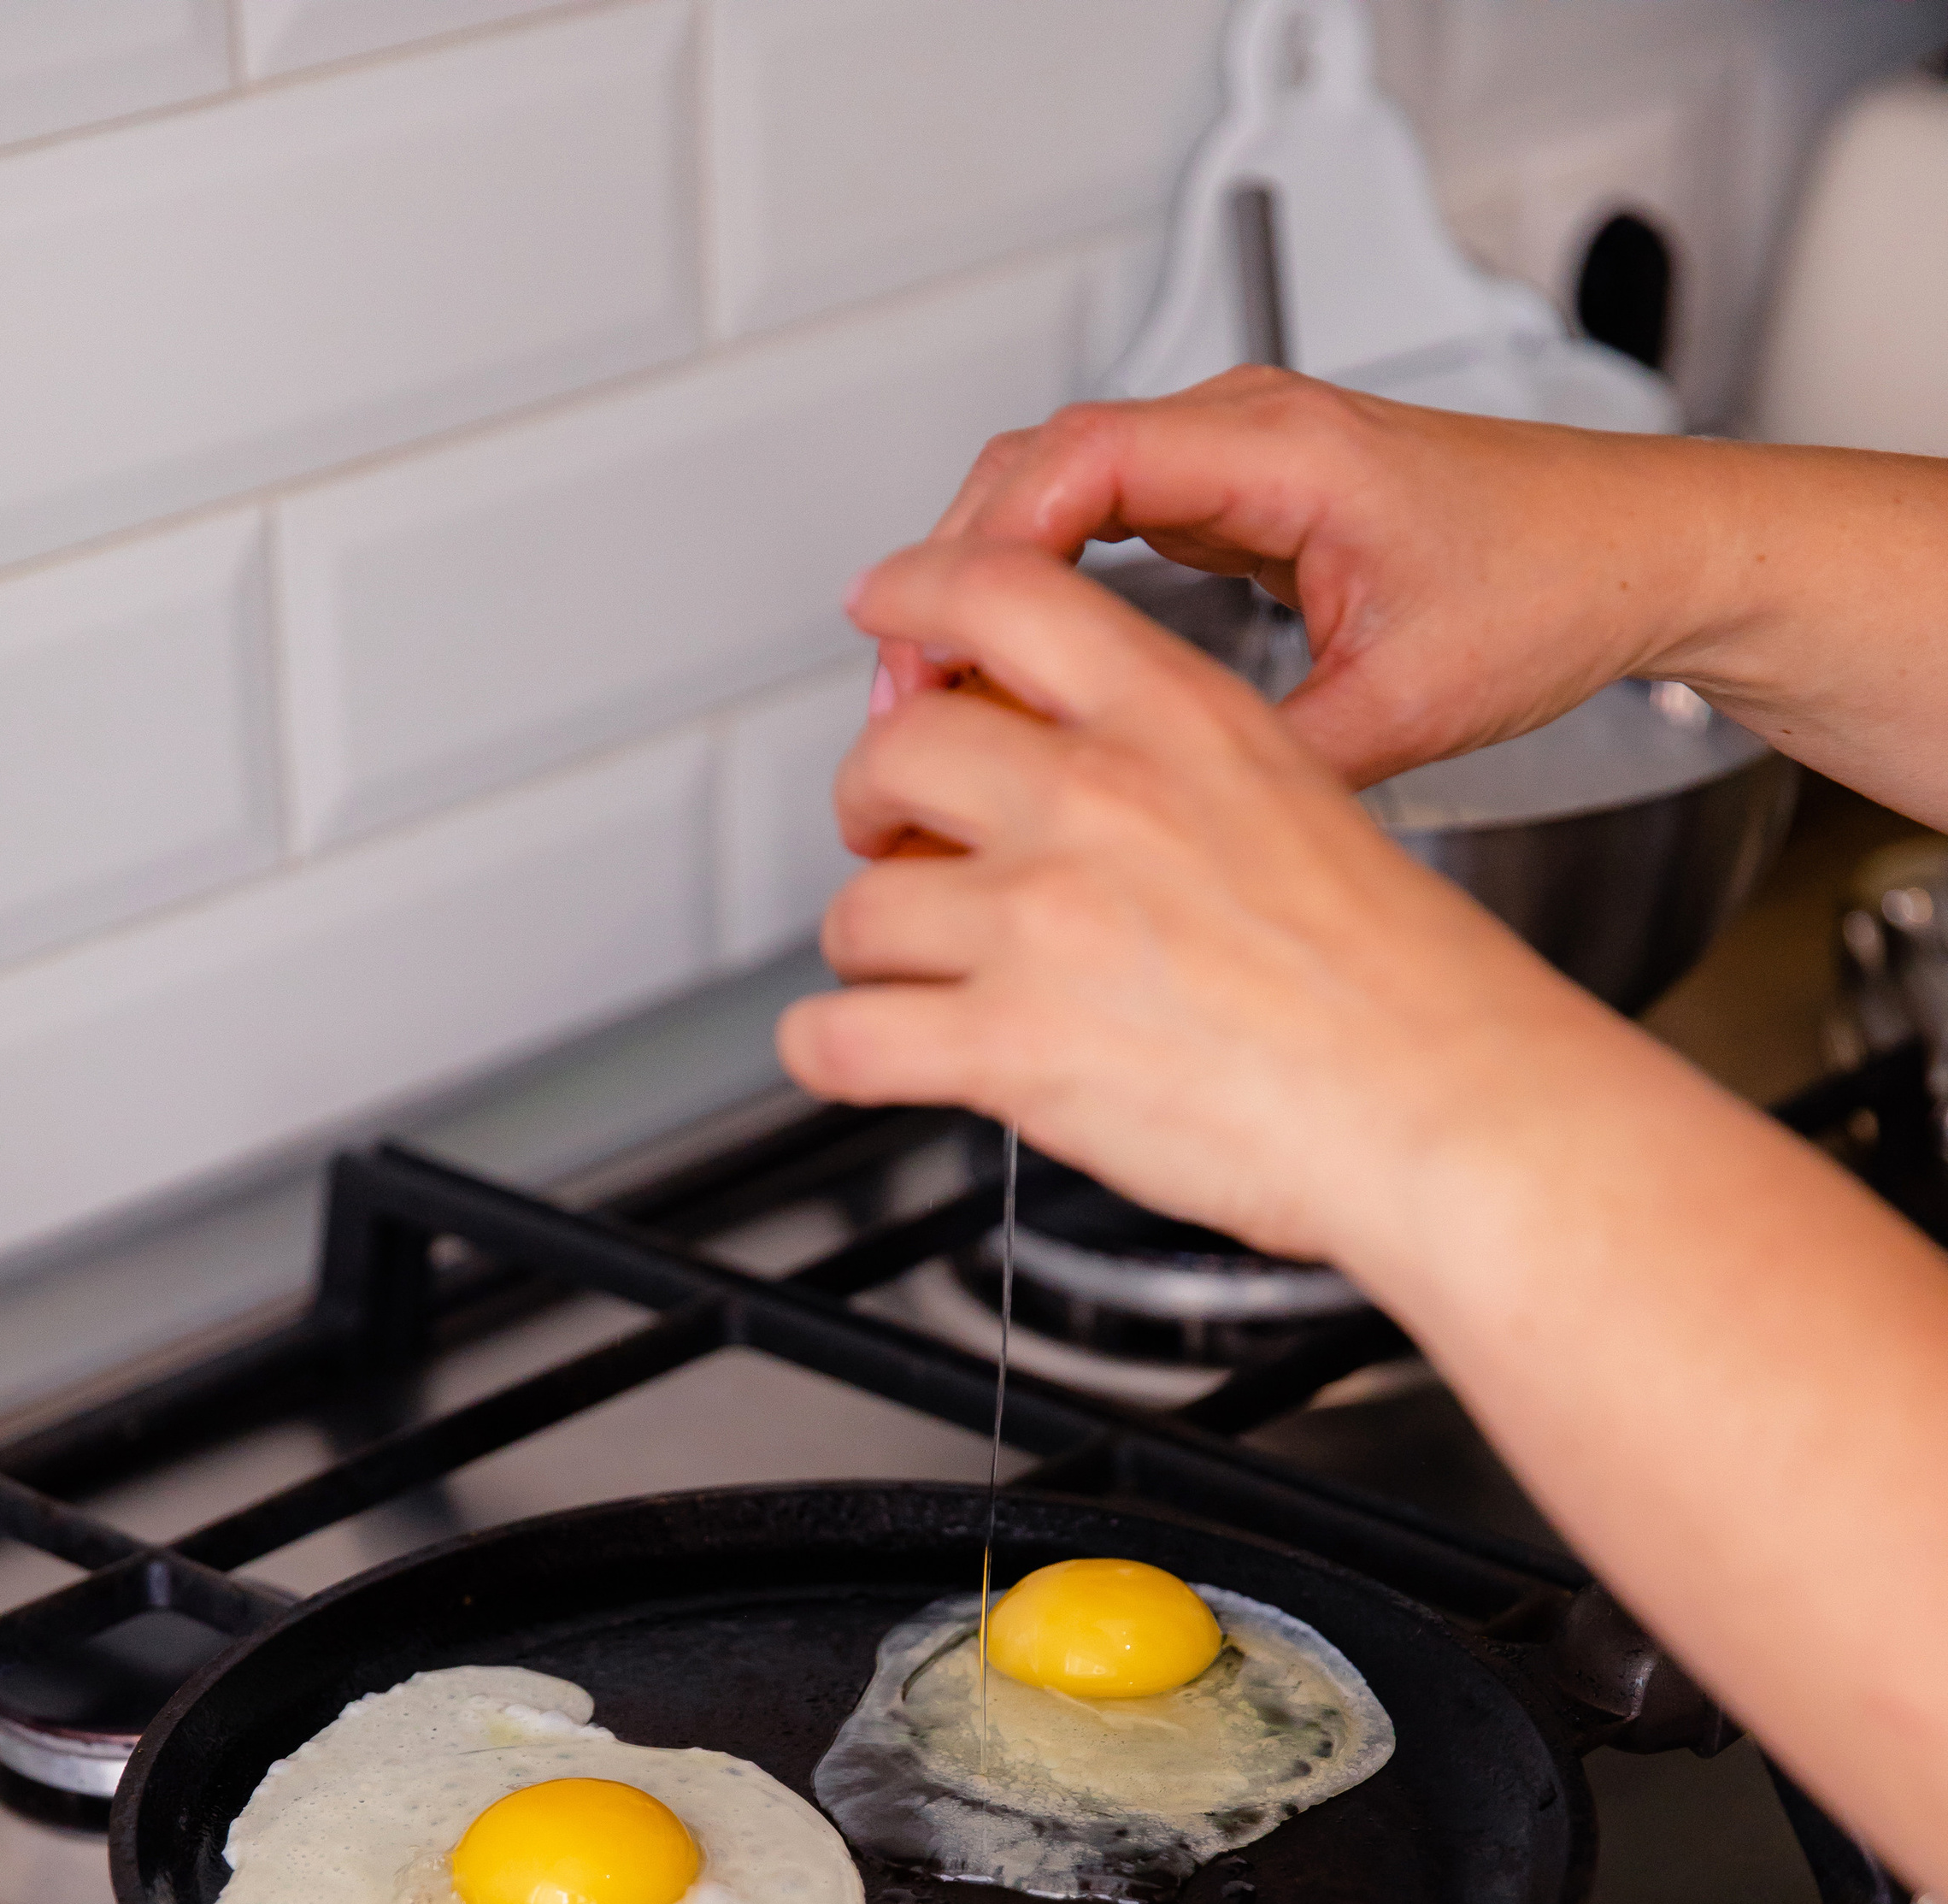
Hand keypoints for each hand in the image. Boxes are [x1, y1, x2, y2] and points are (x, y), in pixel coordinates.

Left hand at [782, 535, 1611, 1281]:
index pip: (998, 594)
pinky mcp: (1009, 1042)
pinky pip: (840, 1035)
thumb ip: (1178, 773)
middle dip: (874, 799)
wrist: (1446, 1101)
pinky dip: (825, 1049)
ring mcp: (1040, 920)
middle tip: (891, 837)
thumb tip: (1093, 784)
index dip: (915, 601)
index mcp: (1176, 720)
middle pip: (897, 749)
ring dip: (869, 945)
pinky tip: (847, 1051)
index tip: (887, 620)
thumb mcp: (1298, 802)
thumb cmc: (1405, 986)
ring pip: (861, 907)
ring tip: (906, 974)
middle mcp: (1093, 801)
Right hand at [871, 370, 1947, 826]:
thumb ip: (1278, 766)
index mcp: (1280, 451)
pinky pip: (1103, 526)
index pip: (1077, 464)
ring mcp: (1237, 464)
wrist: (1631, 555)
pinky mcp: (1241, 504)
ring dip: (987, 587)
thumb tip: (1172, 840)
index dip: (973, 548)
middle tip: (897, 696)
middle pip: (1036, 471)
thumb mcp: (1409, 703)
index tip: (904, 625)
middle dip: (949, 578)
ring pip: (1057, 496)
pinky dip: (1041, 593)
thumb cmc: (1551, 586)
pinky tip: (1019, 679)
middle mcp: (1246, 437)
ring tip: (936, 700)